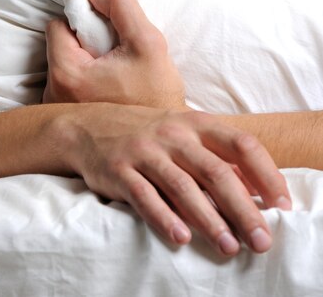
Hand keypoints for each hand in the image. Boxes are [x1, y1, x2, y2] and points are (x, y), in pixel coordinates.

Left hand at [44, 0, 186, 107]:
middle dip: (86, 43)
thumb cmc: (156, 95)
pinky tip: (110, 90)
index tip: (107, 34)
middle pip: (60, 45)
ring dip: (88, 61)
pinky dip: (87, 80)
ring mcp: (56, 109)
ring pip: (66, 64)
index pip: (57, 25)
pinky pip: (69, 83)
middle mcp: (52, 94)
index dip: (83, 21)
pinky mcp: (65, 119)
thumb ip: (122, 7)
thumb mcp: (148, 42)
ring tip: (116, 75)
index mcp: (66, 74)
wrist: (161, 139)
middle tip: (115, 56)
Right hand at [61, 101, 291, 255]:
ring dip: (209, 220)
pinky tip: (181, 237)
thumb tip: (256, 189)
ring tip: (229, 247)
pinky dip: (164, 217)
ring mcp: (144, 151)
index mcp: (194, 124)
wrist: (90, 126)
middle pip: (216, 172)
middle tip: (261, 240)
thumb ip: (216, 157)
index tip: (282, 204)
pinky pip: (144, 196)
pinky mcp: (119, 170)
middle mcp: (172, 135)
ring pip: (183, 187)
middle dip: (243, 209)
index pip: (240, 144)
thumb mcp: (183, 134)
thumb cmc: (148, 135)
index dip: (266, 174)